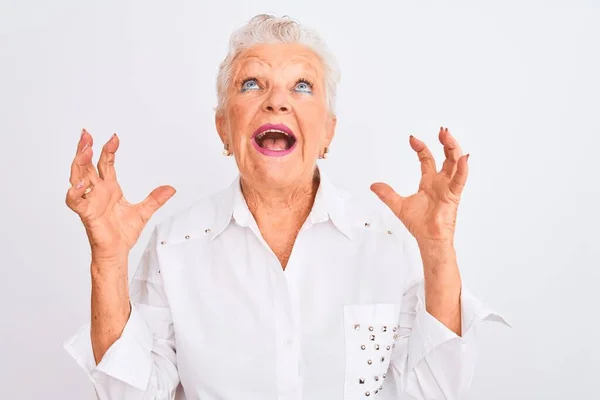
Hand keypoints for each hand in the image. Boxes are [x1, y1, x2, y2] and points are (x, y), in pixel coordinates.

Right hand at [65, 129, 175, 262]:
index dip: (109, 150)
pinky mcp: (87, 214)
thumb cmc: (123, 233)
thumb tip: (171, 188)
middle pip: (87, 165)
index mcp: (109, 188)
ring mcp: (90, 201)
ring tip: (83, 150)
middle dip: (85, 149)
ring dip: (79, 164)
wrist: (117, 251)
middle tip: (86, 134)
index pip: (106, 163)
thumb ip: (156, 199)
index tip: (114, 137)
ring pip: (78, 178)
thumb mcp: (144, 212)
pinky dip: (75, 192)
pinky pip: (76, 202)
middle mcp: (97, 192)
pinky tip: (81, 183)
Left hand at [370, 127, 468, 243]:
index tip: (412, 138)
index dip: (421, 147)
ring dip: (454, 148)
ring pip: (455, 163)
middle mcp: (441, 182)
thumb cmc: (419, 224)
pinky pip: (460, 179)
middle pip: (446, 157)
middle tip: (441, 130)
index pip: (427, 159)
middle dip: (445, 142)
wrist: (428, 239)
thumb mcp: (398, 205)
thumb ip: (387, 194)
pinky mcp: (454, 195)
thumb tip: (374, 185)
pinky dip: (463, 168)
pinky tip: (463, 157)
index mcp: (429, 182)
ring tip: (448, 136)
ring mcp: (448, 187)